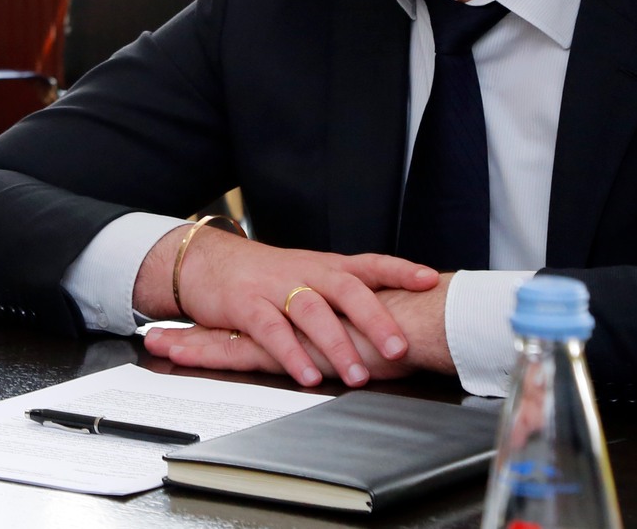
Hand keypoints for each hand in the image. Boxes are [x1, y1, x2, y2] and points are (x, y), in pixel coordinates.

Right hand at [134, 226, 438, 387]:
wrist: (205, 261)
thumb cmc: (265, 275)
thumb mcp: (309, 276)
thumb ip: (345, 294)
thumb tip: (398, 314)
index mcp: (325, 266)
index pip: (369, 263)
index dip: (400, 270)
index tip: (431, 280)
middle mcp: (305, 272)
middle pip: (346, 288)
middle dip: (375, 319)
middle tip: (399, 348)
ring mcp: (275, 286)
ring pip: (312, 310)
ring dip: (337, 345)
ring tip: (357, 376)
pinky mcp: (246, 304)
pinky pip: (272, 330)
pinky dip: (292, 354)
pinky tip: (308, 375)